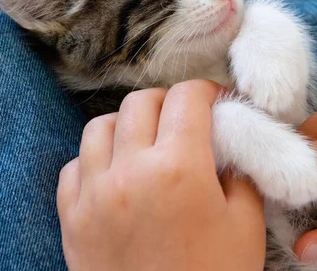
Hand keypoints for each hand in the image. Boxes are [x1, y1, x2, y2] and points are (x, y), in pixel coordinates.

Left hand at [57, 80, 265, 270]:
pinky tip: (115, 175)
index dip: (206, 92)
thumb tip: (228, 146)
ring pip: (98, 126)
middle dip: (167, 103)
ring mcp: (93, 194)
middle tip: (183, 122)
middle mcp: (130, 171)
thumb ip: (240, 173)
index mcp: (179, 168)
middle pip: (140, 102)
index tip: (215, 102)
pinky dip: (94, 160)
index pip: (187, 98)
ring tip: (144, 143)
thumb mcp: (245, 224)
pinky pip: (73, 166)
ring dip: (126, 126)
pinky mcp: (71, 218)